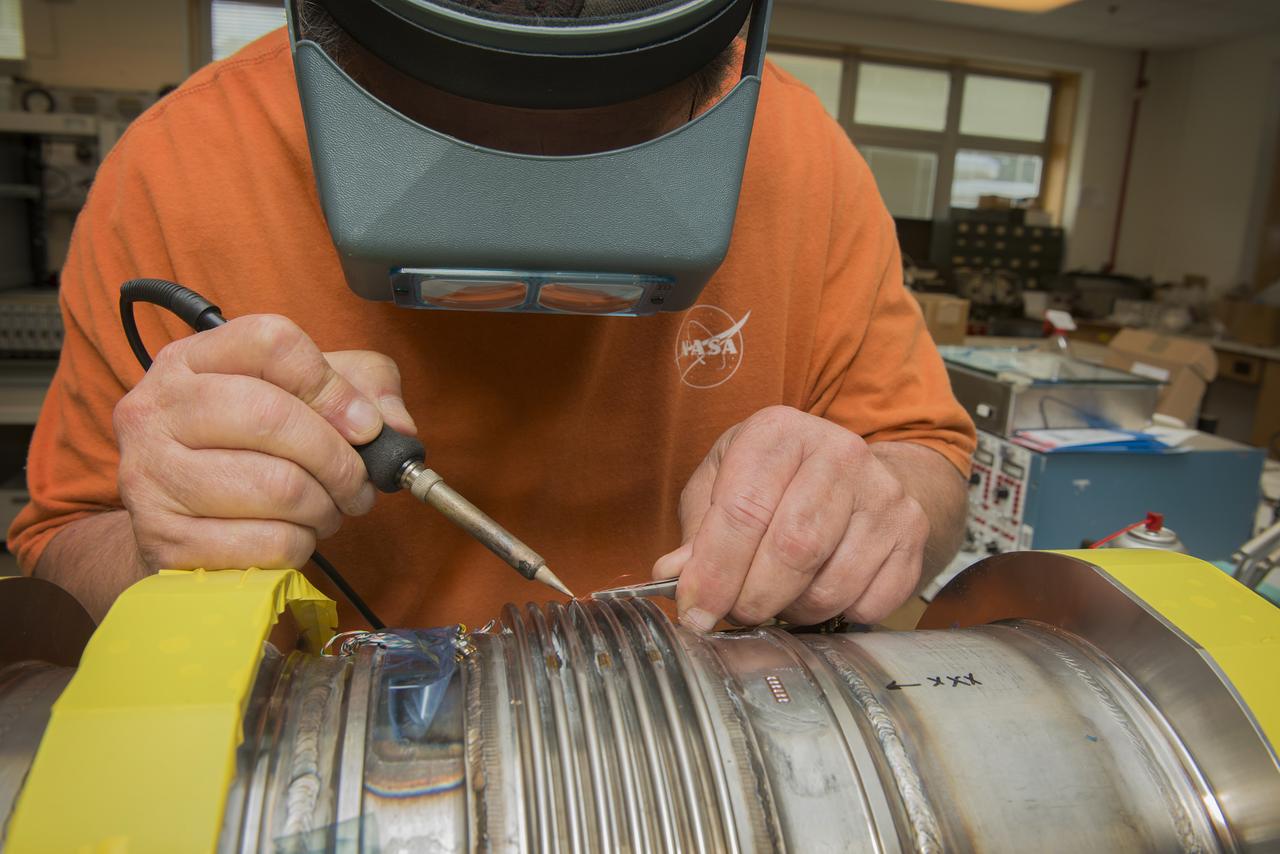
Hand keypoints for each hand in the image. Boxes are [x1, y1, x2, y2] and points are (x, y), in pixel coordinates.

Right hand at [113, 314, 416, 571]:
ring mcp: (151, 474)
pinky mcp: (164, 539)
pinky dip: (300, 544)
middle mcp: (156, 408)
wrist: (178, 522)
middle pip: (271, 415)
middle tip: (360, 485)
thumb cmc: (248, 450)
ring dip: (325, 508)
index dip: (332, 386)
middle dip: (339, 460)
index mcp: (192, 359)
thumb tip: (396, 427)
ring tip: (326, 510)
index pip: (270, 342)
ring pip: (277, 486)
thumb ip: (364, 387)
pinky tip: (293, 535)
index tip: (365, 426)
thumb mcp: (306, 396)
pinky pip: (267, 542)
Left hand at [653, 406, 926, 630]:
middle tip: (736, 612)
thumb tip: (675, 576)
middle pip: (792, 549)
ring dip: (792, 610)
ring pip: (831, 585)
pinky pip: (870, 602)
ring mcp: (883, 492)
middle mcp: (839, 453)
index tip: (695, 611)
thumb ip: (698, 530)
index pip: (743, 510)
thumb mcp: (721, 483)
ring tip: (777, 597)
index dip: (714, 572)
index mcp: (779, 432)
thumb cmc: (773, 479)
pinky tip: (819, 591)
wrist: (851, 472)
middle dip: (753, 598)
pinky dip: (837, 615)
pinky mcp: (912, 531)